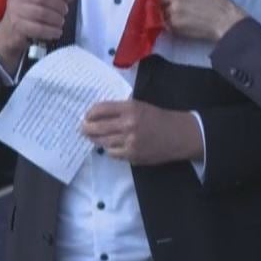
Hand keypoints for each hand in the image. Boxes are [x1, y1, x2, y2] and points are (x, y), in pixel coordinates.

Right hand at [0, 0, 80, 73]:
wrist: (10, 31)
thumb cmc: (30, 11)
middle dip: (58, 5)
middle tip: (64, 11)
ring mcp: (14, 9)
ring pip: (40, 12)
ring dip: (55, 19)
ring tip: (61, 22)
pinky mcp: (16, 25)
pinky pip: (37, 28)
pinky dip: (50, 31)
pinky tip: (56, 32)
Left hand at [82, 100, 203, 165]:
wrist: (178, 135)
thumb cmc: (158, 118)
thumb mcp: (140, 106)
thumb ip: (120, 109)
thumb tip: (98, 115)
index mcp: (129, 108)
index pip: (101, 109)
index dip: (90, 113)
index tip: (86, 116)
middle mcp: (128, 124)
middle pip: (98, 127)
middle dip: (87, 128)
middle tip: (82, 129)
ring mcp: (130, 141)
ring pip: (103, 142)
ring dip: (96, 140)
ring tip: (93, 138)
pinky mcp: (133, 155)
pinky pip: (113, 153)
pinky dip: (109, 150)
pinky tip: (110, 146)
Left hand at [146, 0, 247, 41]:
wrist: (224, 19)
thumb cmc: (216, 1)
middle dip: (164, 4)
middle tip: (175, 8)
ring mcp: (173, 10)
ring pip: (163, 13)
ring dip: (169, 15)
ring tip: (185, 18)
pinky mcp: (174, 24)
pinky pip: (168, 24)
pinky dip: (173, 25)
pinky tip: (185, 25)